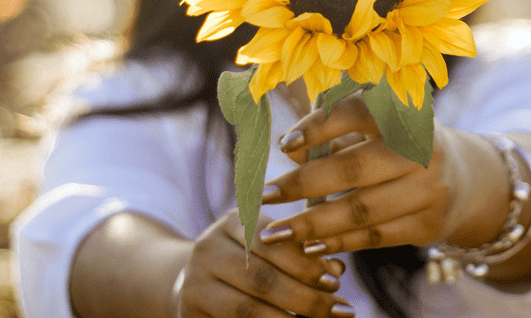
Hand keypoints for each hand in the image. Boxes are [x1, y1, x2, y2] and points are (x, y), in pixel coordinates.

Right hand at [178, 208, 352, 317]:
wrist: (195, 280)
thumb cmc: (248, 260)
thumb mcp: (271, 248)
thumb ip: (302, 254)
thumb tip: (336, 269)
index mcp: (235, 221)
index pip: (273, 242)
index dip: (305, 264)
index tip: (336, 281)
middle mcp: (209, 246)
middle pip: (262, 277)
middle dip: (306, 297)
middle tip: (340, 309)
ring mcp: (195, 280)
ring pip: (248, 308)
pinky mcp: (190, 310)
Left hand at [259, 93, 470, 254]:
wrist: (462, 177)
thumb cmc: (397, 146)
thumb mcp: (372, 129)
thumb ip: (331, 135)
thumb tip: (289, 150)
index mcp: (403, 112)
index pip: (356, 113)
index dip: (318, 127)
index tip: (283, 144)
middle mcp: (421, 149)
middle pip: (353, 169)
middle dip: (302, 184)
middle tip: (264, 196)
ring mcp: (429, 190)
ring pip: (361, 211)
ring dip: (312, 224)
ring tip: (276, 233)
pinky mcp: (429, 225)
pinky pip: (374, 237)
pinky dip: (337, 242)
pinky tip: (308, 246)